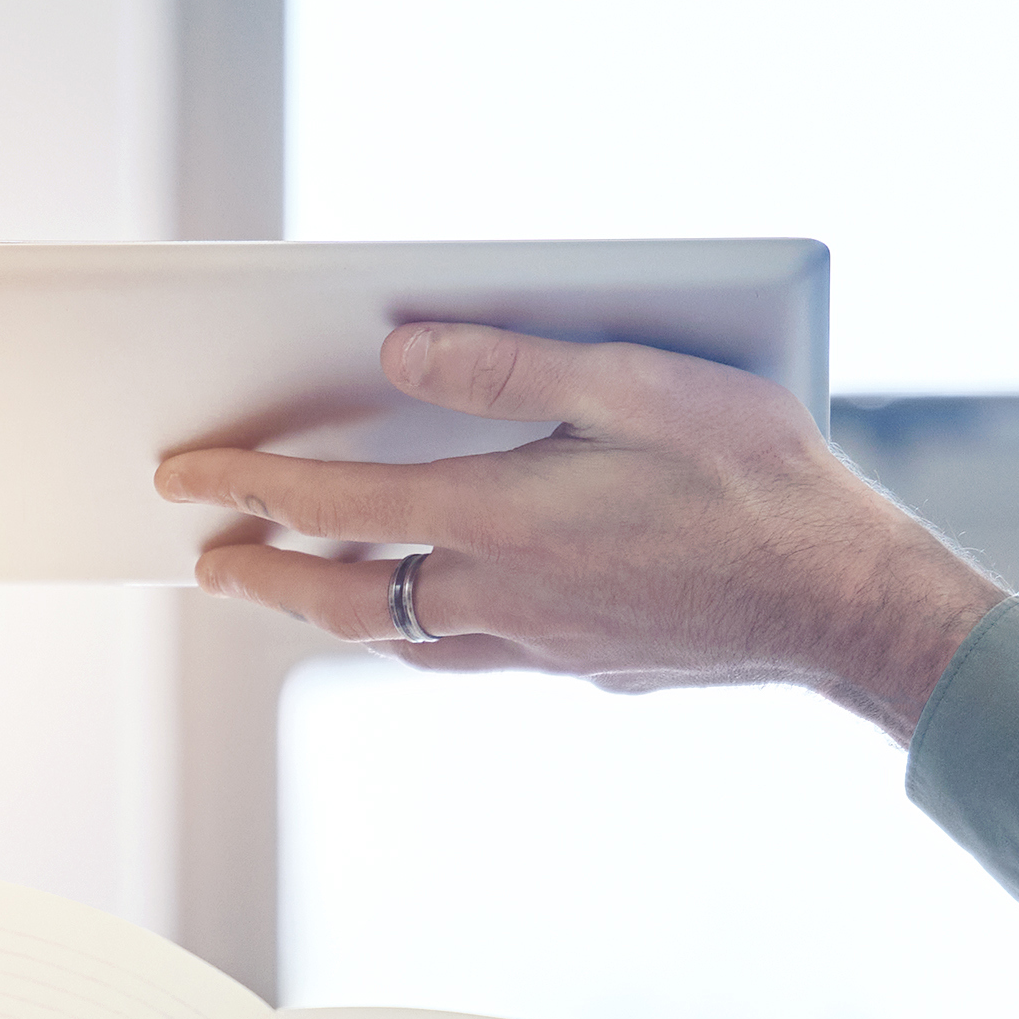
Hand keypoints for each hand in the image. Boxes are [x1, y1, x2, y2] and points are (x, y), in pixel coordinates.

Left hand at [158, 326, 1003, 733]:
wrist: (835, 597)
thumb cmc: (753, 481)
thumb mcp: (639, 386)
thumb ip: (511, 366)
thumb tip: (400, 353)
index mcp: (497, 521)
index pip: (334, 506)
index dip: (249, 488)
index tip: (182, 477)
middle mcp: (494, 597)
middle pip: (339, 598)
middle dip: (264, 576)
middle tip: (208, 560)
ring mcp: (531, 644)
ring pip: (396, 637)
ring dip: (331, 611)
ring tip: (291, 586)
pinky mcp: (573, 665)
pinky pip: (463, 653)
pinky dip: (417, 631)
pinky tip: (420, 613)